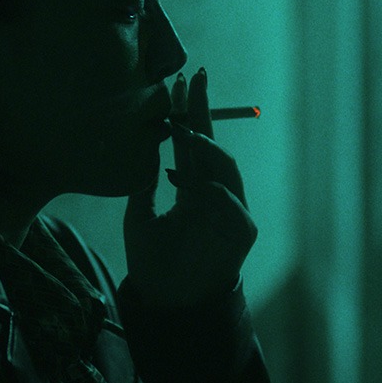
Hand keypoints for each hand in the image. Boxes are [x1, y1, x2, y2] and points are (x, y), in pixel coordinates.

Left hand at [123, 68, 257, 306]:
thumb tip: (143, 146)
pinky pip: (231, 204)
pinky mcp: (242, 233)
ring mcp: (232, 212)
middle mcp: (215, 194)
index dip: (189, 114)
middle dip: (205, 113)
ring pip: (227, 169)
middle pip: (213, 146)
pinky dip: (211, 192)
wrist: (165, 302)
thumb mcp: (139, 216)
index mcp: (193, 188)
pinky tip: (186, 185)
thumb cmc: (153, 262)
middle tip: (195, 80)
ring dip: (206, 148)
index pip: (193, 144)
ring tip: (183, 132)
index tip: (182, 82)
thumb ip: (145, 184)